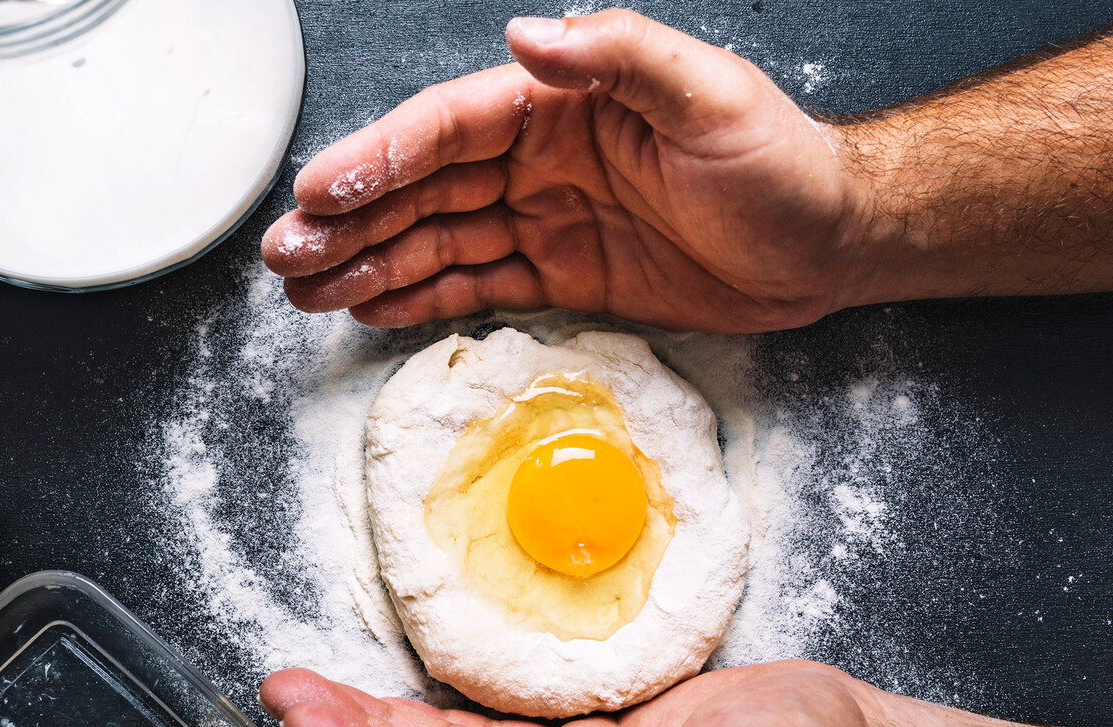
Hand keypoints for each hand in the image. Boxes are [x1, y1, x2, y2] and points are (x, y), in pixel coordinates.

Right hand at [261, 11, 867, 332]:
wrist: (826, 245)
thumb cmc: (780, 164)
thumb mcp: (710, 95)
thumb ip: (618, 56)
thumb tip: (528, 36)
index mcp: (562, 106)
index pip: (450, 129)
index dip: (382, 160)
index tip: (323, 193)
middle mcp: (540, 159)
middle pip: (425, 188)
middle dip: (353, 221)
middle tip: (287, 253)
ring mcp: (546, 219)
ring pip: (439, 240)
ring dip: (371, 262)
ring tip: (306, 287)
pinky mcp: (562, 274)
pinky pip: (478, 284)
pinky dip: (424, 296)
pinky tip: (372, 304)